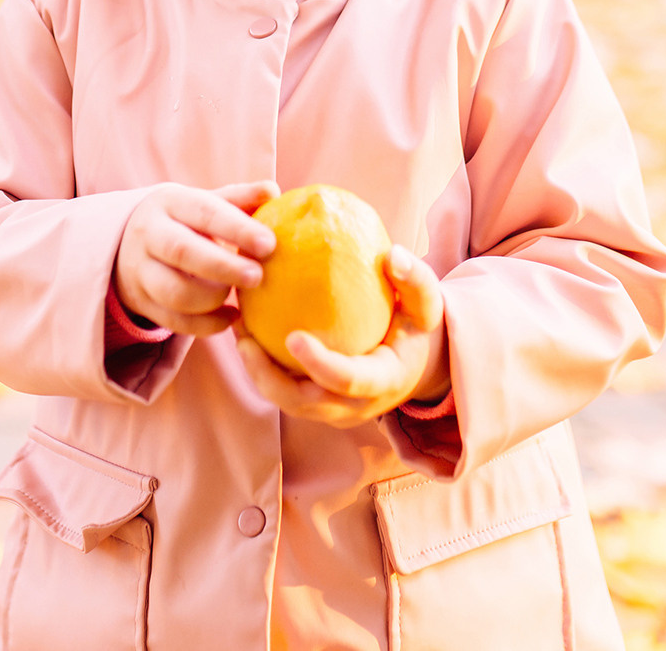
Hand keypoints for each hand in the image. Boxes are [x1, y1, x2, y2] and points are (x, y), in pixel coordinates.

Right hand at [114, 181, 278, 336]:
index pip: (204, 213)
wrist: (128, 243)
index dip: (238, 229)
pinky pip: (172, 320)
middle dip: (223, 267)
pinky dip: (205, 325)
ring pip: (173, 291)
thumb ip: (238, 199)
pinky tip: (231, 317)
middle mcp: (149, 233)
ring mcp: (141, 270)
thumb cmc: (183, 221)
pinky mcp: (141, 301)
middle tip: (257, 277)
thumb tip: (272, 191)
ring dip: (211, 299)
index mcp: (170, 202)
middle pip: (182, 251)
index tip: (269, 244)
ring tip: (237, 297)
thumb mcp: (203, 203)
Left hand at [235, 245, 447, 428]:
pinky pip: (284, 392)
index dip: (320, 364)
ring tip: (238, 331)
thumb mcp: (427, 305)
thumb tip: (394, 254)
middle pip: (304, 403)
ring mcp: (333, 412)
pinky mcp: (316, 406)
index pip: (348, 381)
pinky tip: (246, 329)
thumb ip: (415, 280)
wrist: (413, 367)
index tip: (293, 336)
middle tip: (244, 339)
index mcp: (384, 383)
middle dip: (268, 377)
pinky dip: (262, 367)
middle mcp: (355, 407)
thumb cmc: (416, 328)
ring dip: (257, 372)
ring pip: (286, 402)